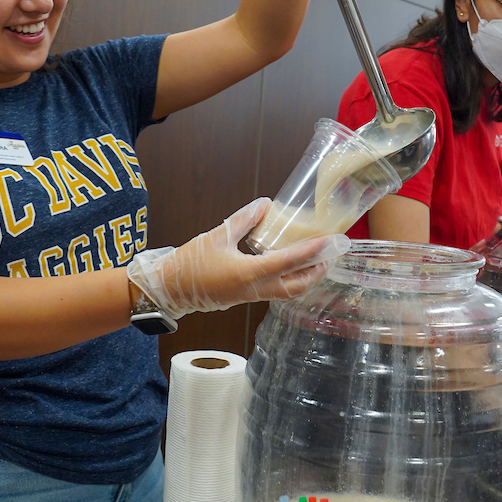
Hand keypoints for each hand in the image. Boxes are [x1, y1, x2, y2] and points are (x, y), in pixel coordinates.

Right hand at [127, 198, 348, 318]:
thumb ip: (244, 219)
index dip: (314, 250)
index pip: (290, 261)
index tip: (331, 240)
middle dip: (318, 271)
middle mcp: (255, 289)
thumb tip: (266, 204)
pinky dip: (293, 281)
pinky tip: (295, 268)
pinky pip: (277, 292)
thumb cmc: (189, 262)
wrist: (169, 289)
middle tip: (332, 253)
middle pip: (298, 285)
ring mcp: (251, 296)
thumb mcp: (218, 234)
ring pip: (289, 292)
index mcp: (249, 273)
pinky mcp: (246, 297)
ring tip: (319, 262)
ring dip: (308, 278)